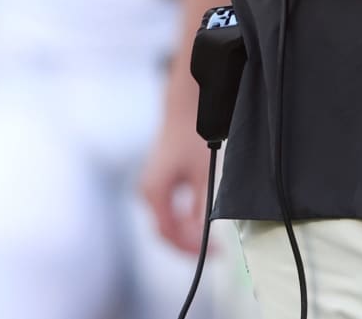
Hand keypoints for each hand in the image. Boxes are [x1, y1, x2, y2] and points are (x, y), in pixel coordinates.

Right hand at [141, 113, 213, 252]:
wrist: (184, 107)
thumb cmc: (193, 136)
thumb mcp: (204, 175)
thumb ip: (202, 206)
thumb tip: (206, 233)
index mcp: (154, 192)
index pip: (168, 233)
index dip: (190, 248)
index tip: (212, 253)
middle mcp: (147, 192)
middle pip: (165, 230)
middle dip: (189, 243)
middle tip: (214, 250)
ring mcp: (150, 187)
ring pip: (167, 221)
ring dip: (187, 232)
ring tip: (210, 239)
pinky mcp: (158, 182)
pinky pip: (168, 210)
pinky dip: (183, 219)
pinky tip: (200, 221)